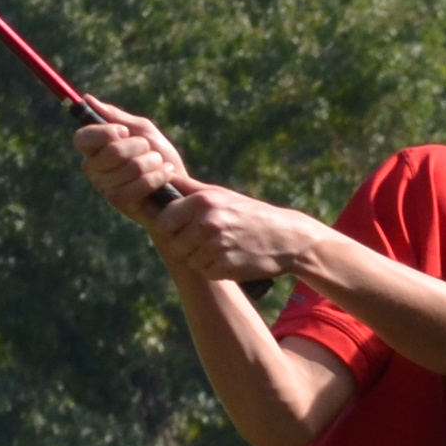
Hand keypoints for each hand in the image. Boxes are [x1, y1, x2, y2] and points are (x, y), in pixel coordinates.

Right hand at [70, 100, 188, 225]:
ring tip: (160, 165)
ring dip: (154, 161)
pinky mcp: (122, 204)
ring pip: (131, 167)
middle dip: (140, 146)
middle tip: (149, 150)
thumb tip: (86, 99)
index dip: (104, 132)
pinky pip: (141, 184)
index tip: (124, 132)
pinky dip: (159, 176)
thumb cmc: (160, 157)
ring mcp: (105, 189)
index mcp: (94, 150)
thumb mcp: (141, 131)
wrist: (182, 185)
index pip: (82, 138)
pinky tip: (166, 175)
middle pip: (112, 151)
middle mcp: (94, 170)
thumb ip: (115, 117)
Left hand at [150, 179, 326, 289]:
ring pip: (189, 261)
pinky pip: (206, 272)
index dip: (171, 228)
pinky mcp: (226, 266)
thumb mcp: (219, 194)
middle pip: (174, 245)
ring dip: (200, 259)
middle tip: (205, 241)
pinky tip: (230, 258)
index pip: (163, 222)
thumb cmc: (247, 213)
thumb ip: (188, 188)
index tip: (184, 228)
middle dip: (185, 246)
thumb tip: (160, 173)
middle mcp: (208, 222)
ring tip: (221, 248)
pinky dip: (215, 269)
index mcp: (202, 202)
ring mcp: (217, 245)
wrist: (285, 237)